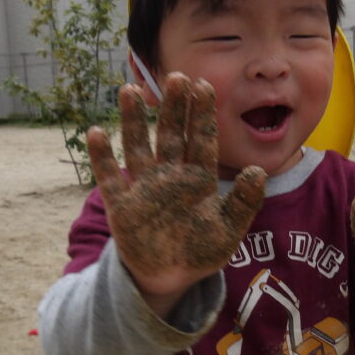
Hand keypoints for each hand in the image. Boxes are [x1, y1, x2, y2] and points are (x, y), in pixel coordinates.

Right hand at [87, 73, 266, 302]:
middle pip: (170, 135)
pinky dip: (102, 158)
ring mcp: (144, 189)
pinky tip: (96, 133)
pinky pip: (110, 178)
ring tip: (130, 90)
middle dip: (173, 107)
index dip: (201, 115)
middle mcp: (169, 177)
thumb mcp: (229, 231)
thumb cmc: (200, 251)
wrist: (170, 278)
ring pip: (138, 147)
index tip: (203, 85)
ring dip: (133, 121)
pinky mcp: (122, 207)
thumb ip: (244, 202)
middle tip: (176, 76)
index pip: (200, 141)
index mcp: (197, 180)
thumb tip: (259, 171)